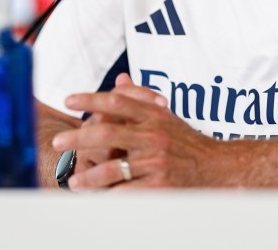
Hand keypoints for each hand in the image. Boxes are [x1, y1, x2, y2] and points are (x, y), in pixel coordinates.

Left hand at [52, 75, 221, 188]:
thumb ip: (141, 99)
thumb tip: (119, 79)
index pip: (117, 100)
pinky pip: (127, 192)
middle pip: (106, 132)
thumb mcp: (166, 116)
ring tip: (74, 181)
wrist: (219, 167)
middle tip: (58, 143)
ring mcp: (157, 161)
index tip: (69, 99)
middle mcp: (154, 135)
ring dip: (88, 175)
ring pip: (112, 168)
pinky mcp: (161, 185)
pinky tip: (97, 198)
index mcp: (154, 115)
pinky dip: (109, 196)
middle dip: (77, 138)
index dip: (90, 98)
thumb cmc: (187, 142)